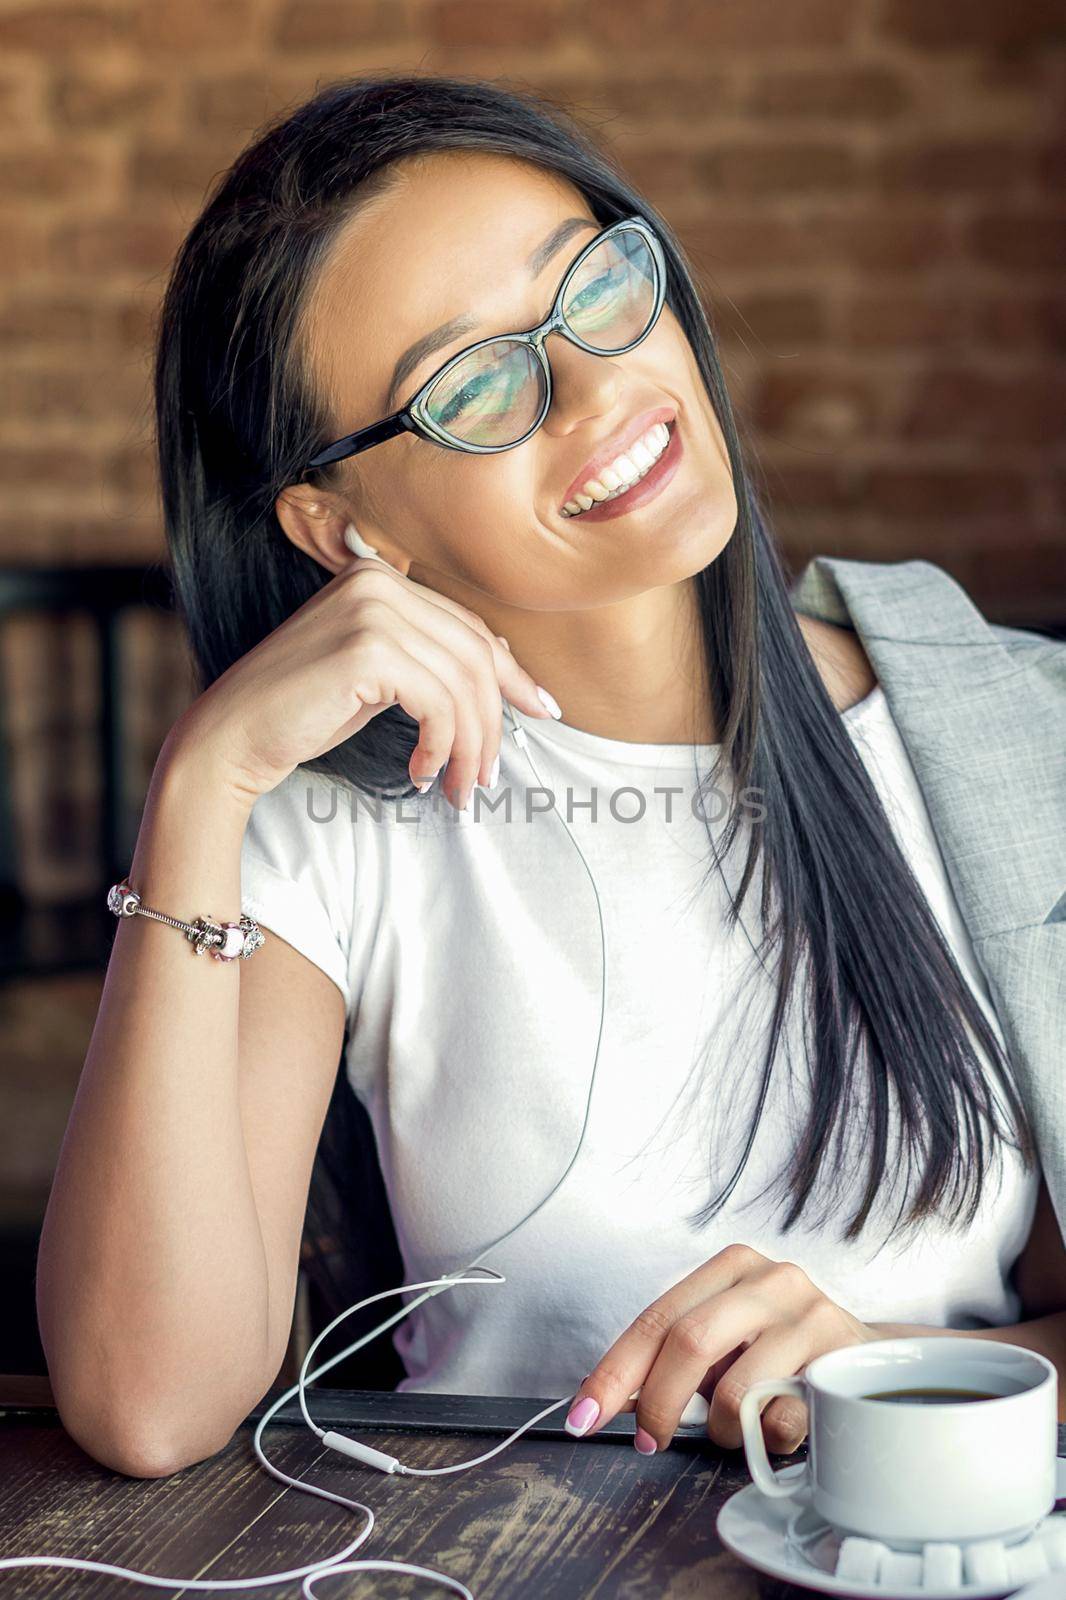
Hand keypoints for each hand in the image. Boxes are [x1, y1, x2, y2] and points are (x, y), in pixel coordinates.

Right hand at [170, 554, 559, 811]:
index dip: (512, 674)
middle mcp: (378, 583)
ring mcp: (372, 611)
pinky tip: (422, 773)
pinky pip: (438, 705)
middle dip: (494, 722)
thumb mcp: (376, 677)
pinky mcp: (367, 649)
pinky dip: (441, 747)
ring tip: (459, 789)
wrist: (231, 738)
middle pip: (475, 655)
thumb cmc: (301, 713)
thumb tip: (502, 669)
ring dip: (471, 746)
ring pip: (463, 684)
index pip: (469, 627)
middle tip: (487, 777)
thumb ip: (427, 661)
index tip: (542, 711)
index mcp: (380, 578)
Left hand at [565, 1243, 879, 1455]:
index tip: (583, 1417)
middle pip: (689, 1342)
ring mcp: (810, 1314)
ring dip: (719, 1429)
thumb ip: (675, 1358)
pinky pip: (781, 1419)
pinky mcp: (841, 1359)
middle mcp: (771, 1279)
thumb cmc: (782, 1353)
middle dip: (658, 1404)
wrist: (870, 1360)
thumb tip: (608, 1398)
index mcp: (730, 1267)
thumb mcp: (728, 1341)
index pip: (656, 1319)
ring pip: (734, 1389)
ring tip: (732, 1429)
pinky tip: (776, 1425)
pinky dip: (766, 1438)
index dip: (614, 1372)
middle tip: (651, 1441)